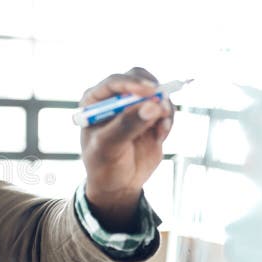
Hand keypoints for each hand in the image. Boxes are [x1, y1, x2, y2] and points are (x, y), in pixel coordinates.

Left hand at [79, 67, 173, 231]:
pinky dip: (167, 121)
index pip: (114, 82)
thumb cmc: (103, 165)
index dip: (132, 84)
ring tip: (159, 131)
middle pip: (138, 77)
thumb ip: (127, 126)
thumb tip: (151, 106)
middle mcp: (114, 99)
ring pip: (157, 93)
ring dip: (163, 109)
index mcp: (94, 101)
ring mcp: (134, 106)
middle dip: (153, 90)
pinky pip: (166, 108)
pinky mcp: (151, 116)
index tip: (150, 92)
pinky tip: (159, 137)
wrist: (118, 184)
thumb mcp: (108, 147)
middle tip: (162, 106)